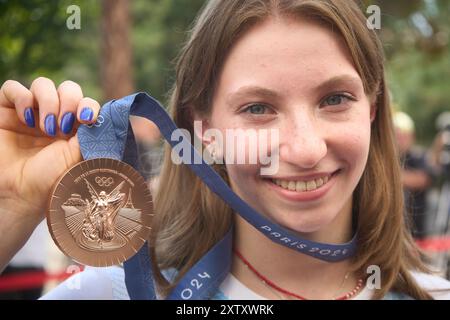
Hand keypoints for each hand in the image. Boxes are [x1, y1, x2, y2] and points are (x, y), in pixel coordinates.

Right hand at [0, 77, 99, 270]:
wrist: (19, 196)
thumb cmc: (51, 182)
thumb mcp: (79, 157)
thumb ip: (90, 134)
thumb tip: (102, 116)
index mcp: (75, 128)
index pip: (86, 103)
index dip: (88, 105)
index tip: (87, 119)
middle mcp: (54, 117)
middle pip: (68, 89)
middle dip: (70, 101)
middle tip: (65, 126)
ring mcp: (29, 113)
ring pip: (42, 84)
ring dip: (49, 101)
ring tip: (46, 128)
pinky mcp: (4, 111)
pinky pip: (12, 87)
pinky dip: (22, 97)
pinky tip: (27, 119)